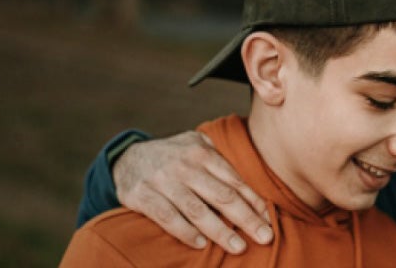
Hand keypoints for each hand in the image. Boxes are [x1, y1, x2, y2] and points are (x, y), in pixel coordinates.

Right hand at [113, 130, 272, 253]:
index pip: (234, 181)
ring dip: (220, 230)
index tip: (268, 221)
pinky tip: (200, 244)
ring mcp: (162, 180)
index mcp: (202, 153)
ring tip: (238, 247)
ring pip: (196, 209)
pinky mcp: (142, 195)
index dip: (254, 202)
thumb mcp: (196, 148)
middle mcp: (184, 165)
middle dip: (246, 218)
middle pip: (221, 195)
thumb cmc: (173, 158)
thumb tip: (253, 195)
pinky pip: (167, 217)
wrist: (127, 158)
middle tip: (265, 237)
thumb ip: (221, 164)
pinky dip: (184, 231)